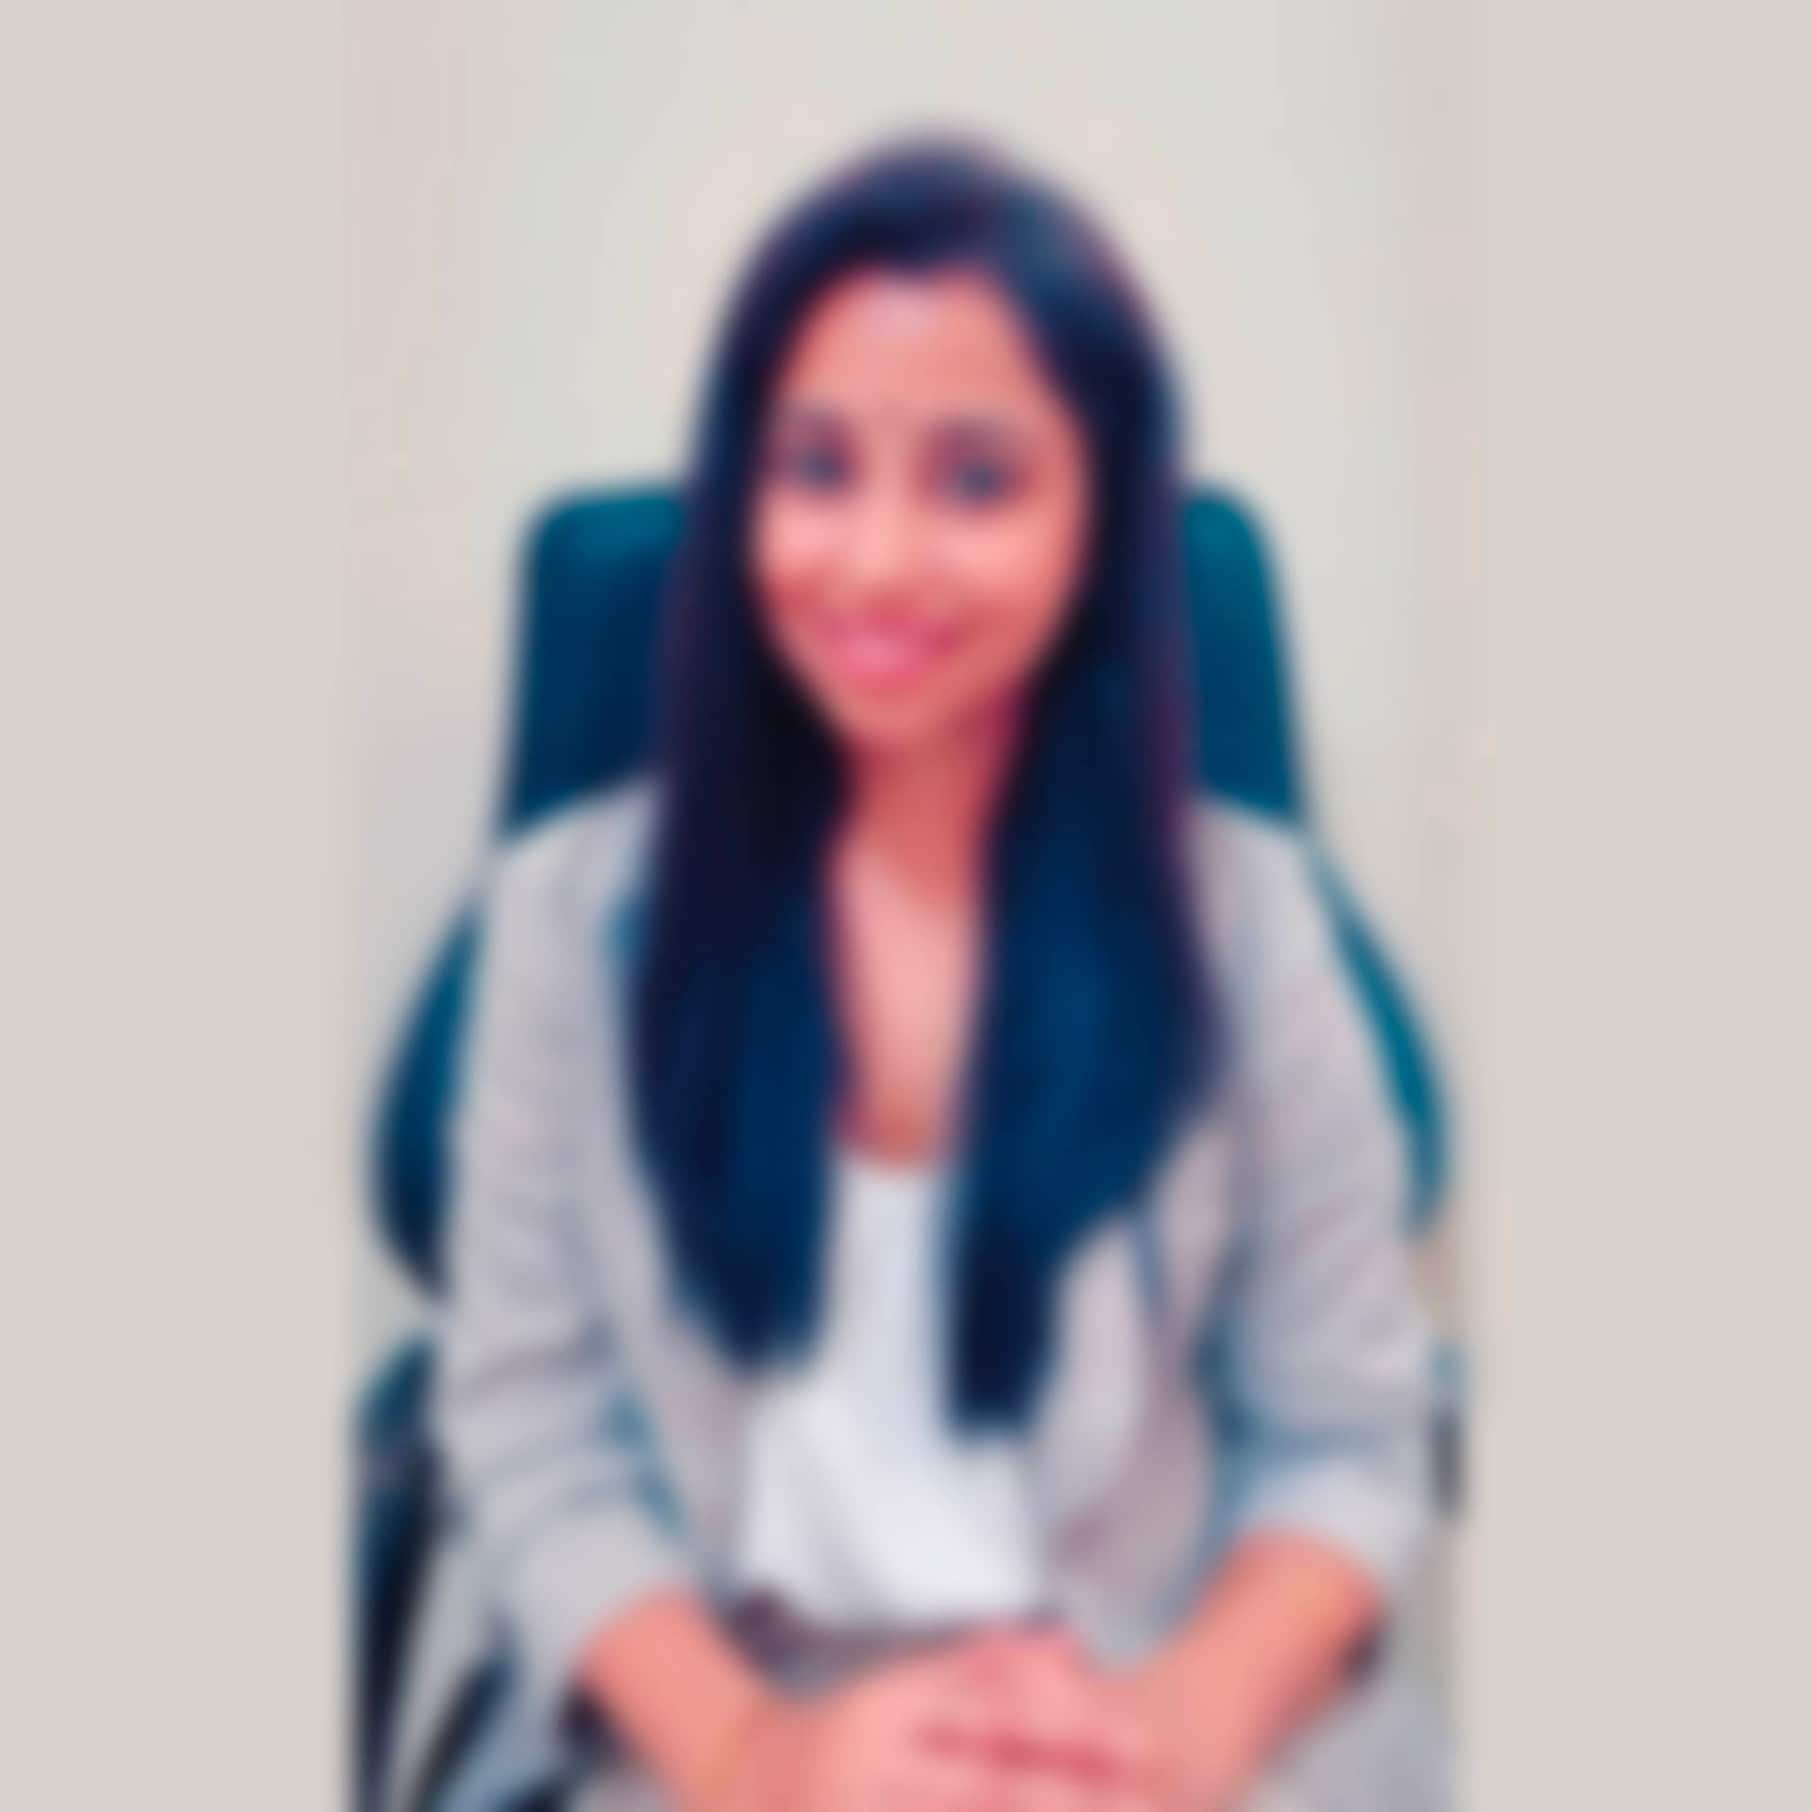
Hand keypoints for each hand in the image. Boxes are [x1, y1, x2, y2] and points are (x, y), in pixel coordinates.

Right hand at [698, 1628, 1162, 1811]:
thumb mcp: (905, 1690)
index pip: (997, 1719)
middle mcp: (875, 1766)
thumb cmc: (848, 1739)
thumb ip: (982, 1672)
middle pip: (994, 1787)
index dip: (1074, 1732)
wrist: (740, 1787)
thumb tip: (1065, 1645)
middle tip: (1153, 1800)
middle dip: (1079, 1798)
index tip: (1144, 1744)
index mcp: (890, 1708)